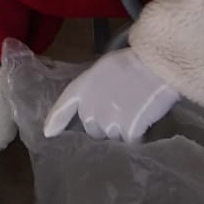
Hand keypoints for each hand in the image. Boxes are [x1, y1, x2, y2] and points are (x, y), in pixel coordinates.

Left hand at [43, 50, 179, 142]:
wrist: (154, 66)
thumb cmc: (132, 62)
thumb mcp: (103, 69)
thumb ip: (94, 89)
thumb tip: (95, 103)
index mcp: (82, 88)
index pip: (63, 107)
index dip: (55, 121)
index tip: (49, 133)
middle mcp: (90, 107)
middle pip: (92, 128)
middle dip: (103, 125)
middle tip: (121, 111)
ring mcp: (108, 121)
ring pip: (111, 137)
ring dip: (121, 131)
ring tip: (136, 114)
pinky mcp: (128, 131)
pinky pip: (129, 141)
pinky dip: (136, 136)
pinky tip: (144, 124)